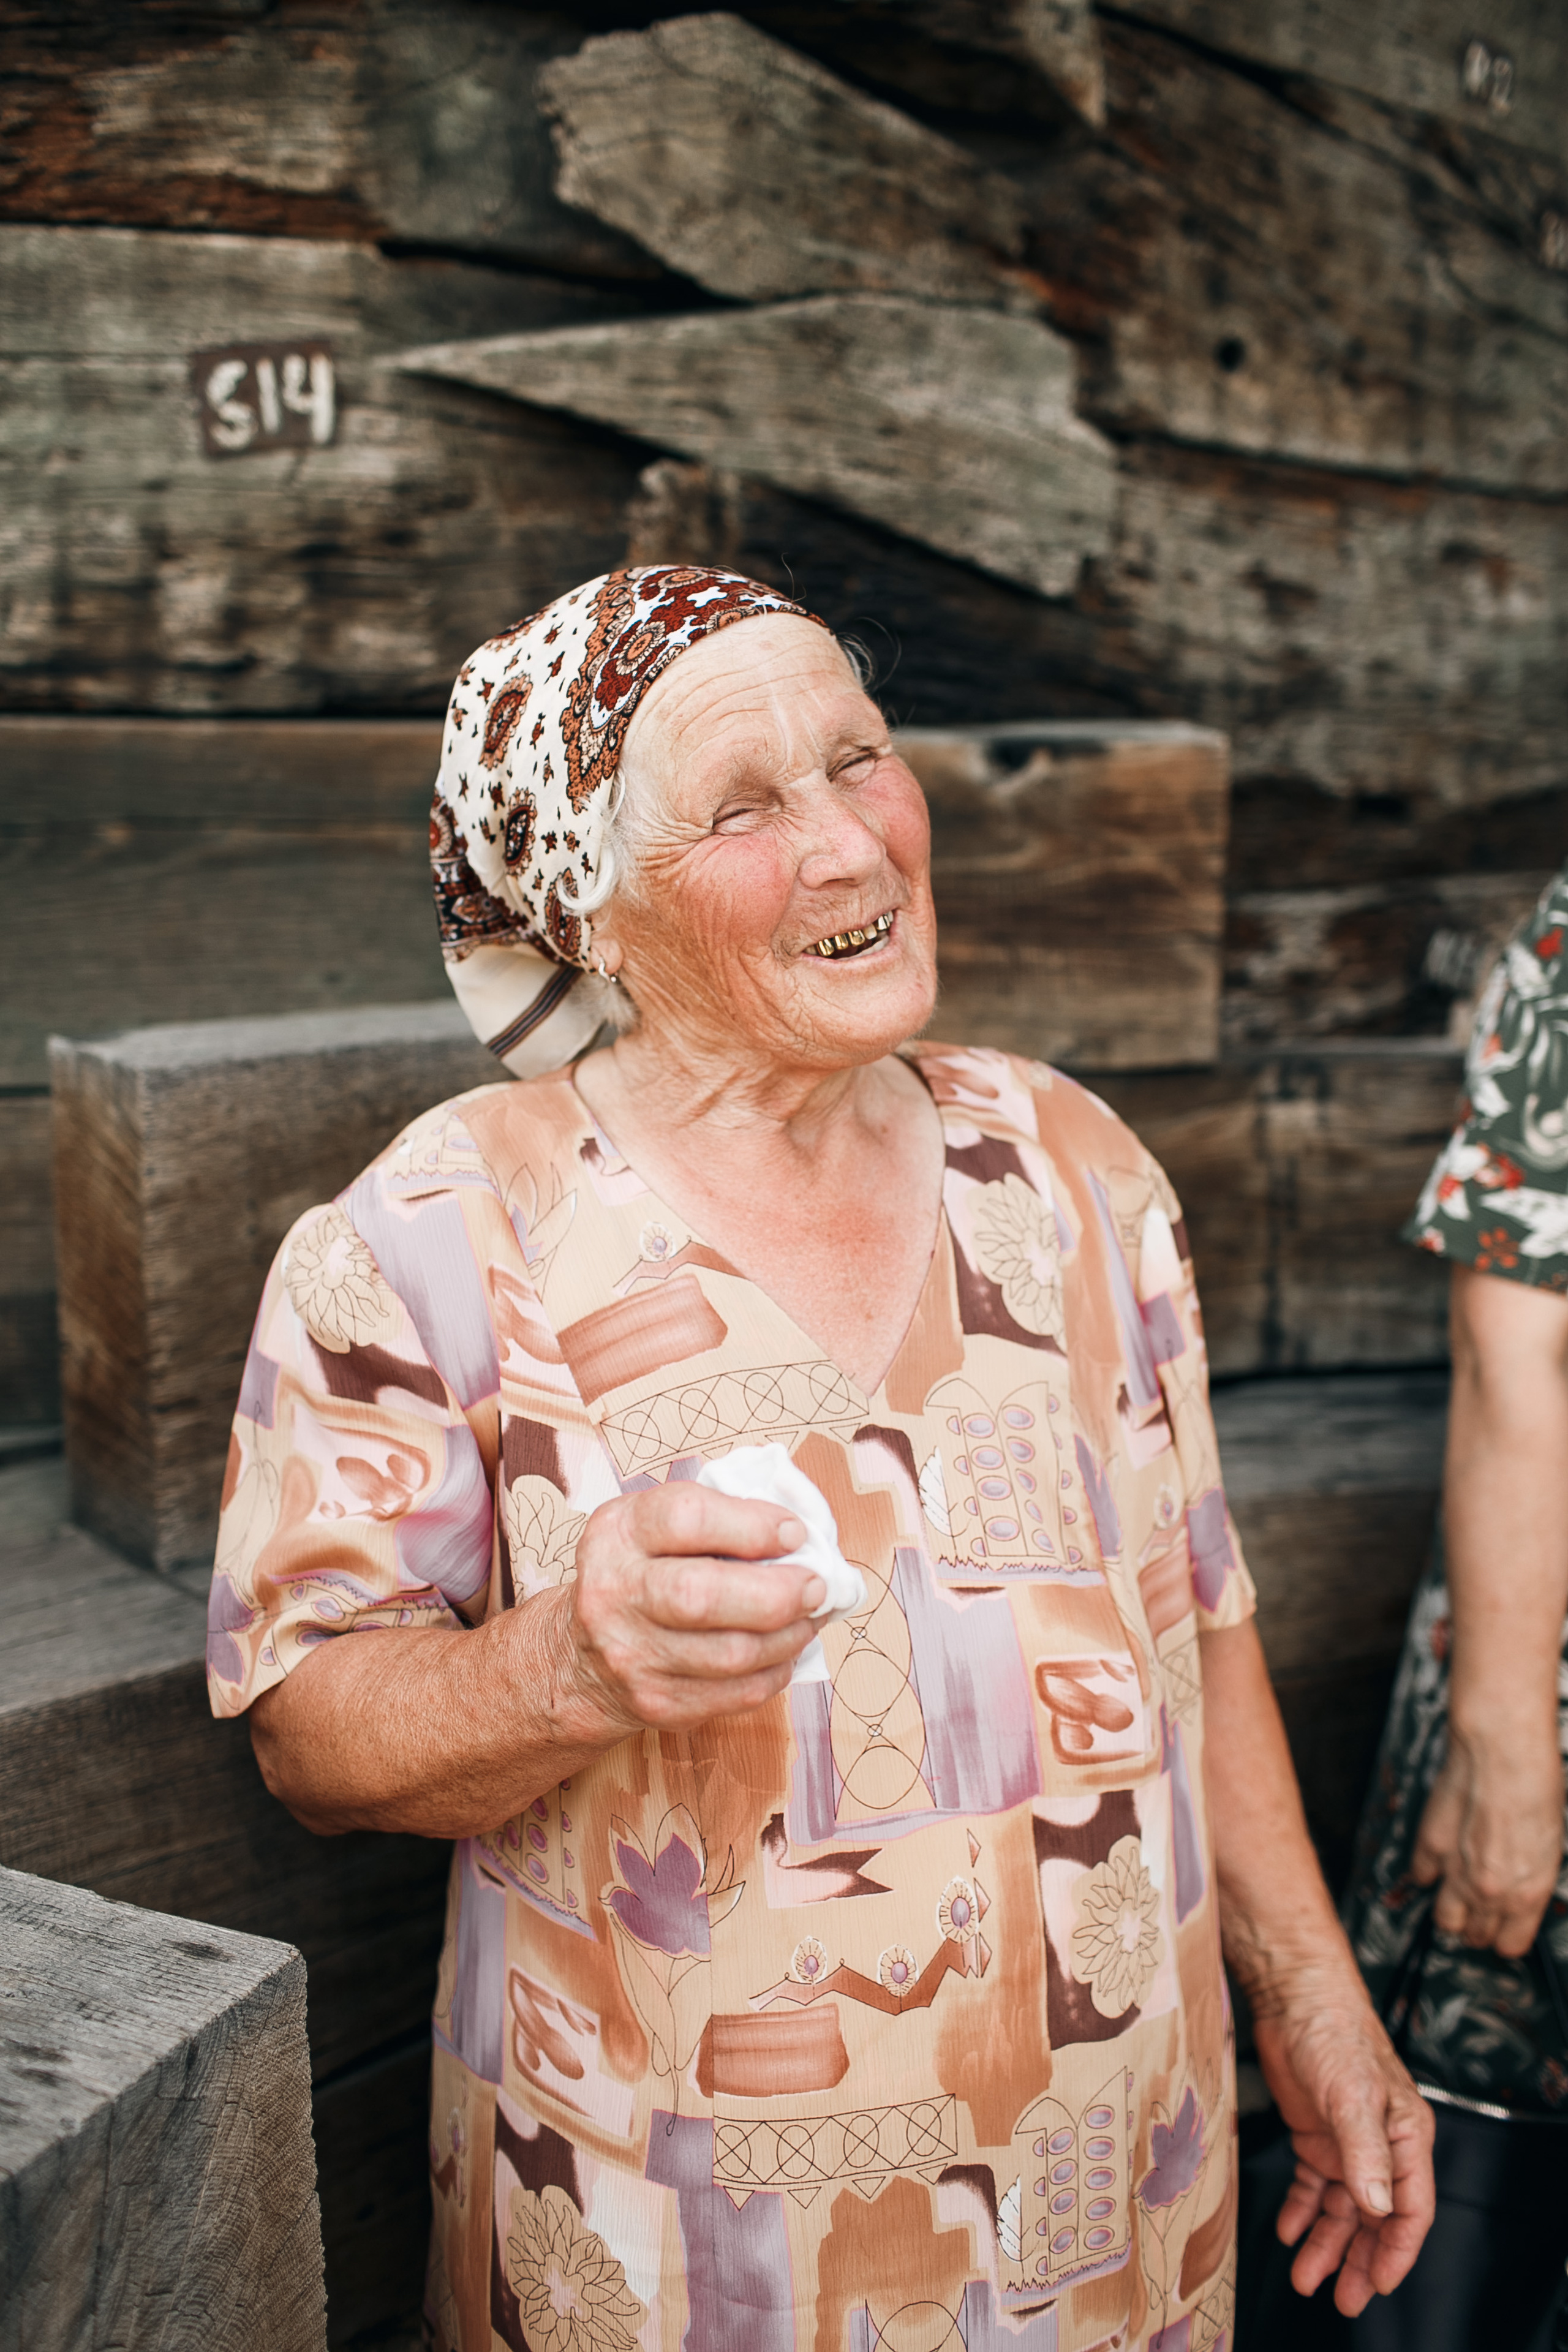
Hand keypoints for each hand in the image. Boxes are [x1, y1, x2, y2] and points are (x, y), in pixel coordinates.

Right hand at [561, 1482, 823, 1733]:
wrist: (585, 1660)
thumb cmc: (643, 1575)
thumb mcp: (654, 1526)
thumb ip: (717, 1516)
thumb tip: (800, 1534)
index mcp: (619, 1533)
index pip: (686, 1518)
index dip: (752, 1525)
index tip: (795, 1532)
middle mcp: (616, 1592)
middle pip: (703, 1596)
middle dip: (777, 1592)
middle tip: (816, 1585)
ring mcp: (632, 1655)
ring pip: (731, 1653)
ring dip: (789, 1634)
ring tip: (809, 1616)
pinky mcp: (657, 1703)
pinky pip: (737, 1693)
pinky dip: (776, 1670)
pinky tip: (786, 1650)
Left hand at [1254, 1972, 1434, 2315]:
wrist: (1294, 1999)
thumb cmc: (1335, 2036)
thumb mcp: (1353, 2097)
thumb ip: (1366, 2154)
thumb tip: (1378, 2208)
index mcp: (1405, 2139)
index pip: (1410, 2210)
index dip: (1397, 2251)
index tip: (1381, 2284)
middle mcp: (1379, 2147)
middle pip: (1376, 2220)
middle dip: (1361, 2261)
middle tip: (1345, 2300)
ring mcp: (1345, 2143)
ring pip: (1342, 2209)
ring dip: (1326, 2243)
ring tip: (1307, 2277)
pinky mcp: (1313, 2134)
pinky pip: (1312, 2186)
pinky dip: (1301, 2210)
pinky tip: (1287, 2230)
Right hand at [1411, 1724, 1564, 1955]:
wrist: (1501, 1749)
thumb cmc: (1535, 1785)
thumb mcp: (1551, 1844)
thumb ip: (1529, 1877)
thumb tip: (1518, 1886)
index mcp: (1528, 1893)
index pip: (1510, 1945)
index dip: (1507, 1937)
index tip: (1505, 1929)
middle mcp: (1491, 1891)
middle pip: (1475, 1935)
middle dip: (1478, 1926)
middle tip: (1481, 1909)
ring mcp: (1456, 1871)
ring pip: (1444, 1919)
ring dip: (1451, 1911)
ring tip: (1458, 1894)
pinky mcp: (1429, 1846)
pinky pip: (1420, 1876)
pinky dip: (1428, 1872)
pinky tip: (1440, 1860)